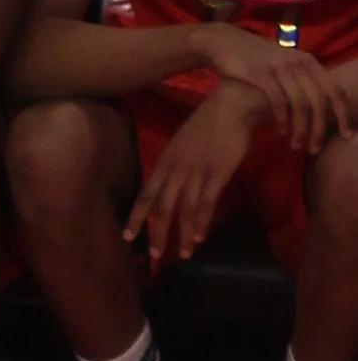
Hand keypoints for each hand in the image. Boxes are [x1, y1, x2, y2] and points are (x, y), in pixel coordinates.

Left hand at [125, 87, 257, 263]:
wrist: (233, 104)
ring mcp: (197, 171)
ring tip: (184, 254)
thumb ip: (173, 167)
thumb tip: (168, 190)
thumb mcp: (181, 144)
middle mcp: (177, 169)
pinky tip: (200, 237)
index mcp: (165, 161)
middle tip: (155, 257)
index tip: (127, 238)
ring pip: (185, 209)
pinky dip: (202, 221)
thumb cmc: (207, 123)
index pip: (146, 194)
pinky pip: (206, 202)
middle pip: (163, 207)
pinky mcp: (217, 173)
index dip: (136, 217)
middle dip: (158, 234)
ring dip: (183, 234)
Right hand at [202, 25, 351, 149]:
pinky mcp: (262, 74)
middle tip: (316, 150)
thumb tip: (316, 110)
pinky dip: (283, 118)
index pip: (335, 90)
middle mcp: (300, 64)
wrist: (227, 43)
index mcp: (310, 63)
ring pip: (301, 103)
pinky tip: (282, 133)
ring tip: (297, 146)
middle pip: (320, 100)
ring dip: (301, 128)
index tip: (346, 136)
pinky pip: (278, 100)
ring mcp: (281, 68)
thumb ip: (301, 84)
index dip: (344, 114)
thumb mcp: (285, 68)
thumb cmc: (257, 61)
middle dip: (321, 128)